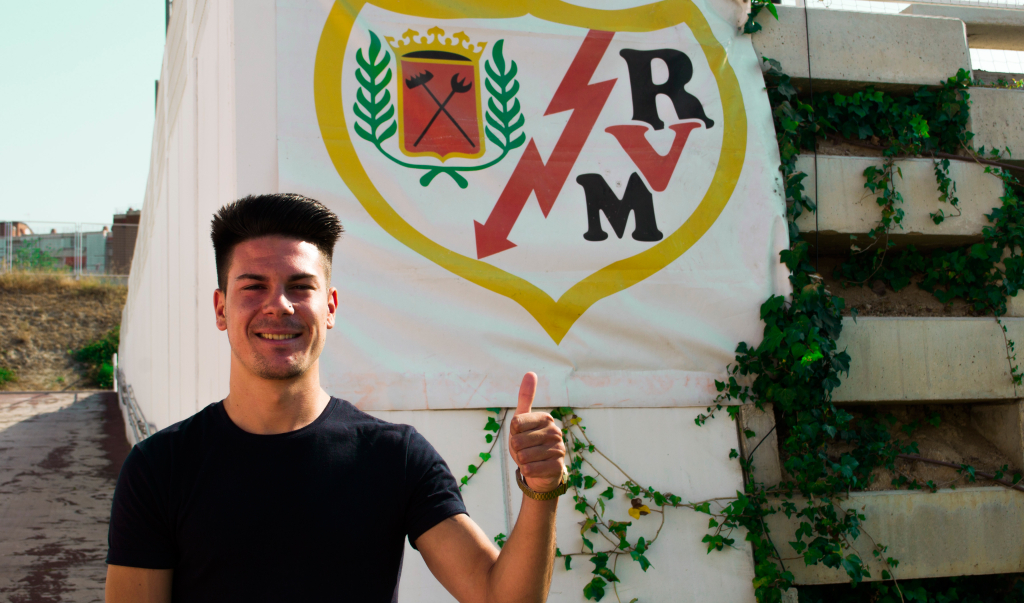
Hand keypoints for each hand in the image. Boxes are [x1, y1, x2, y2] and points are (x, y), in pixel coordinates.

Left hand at [508, 372, 565, 493]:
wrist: (542, 472)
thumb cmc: (529, 443)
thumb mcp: (522, 420)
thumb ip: (526, 397)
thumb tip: (531, 372)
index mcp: (545, 418)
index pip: (515, 423)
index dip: (513, 433)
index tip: (520, 435)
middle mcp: (554, 431)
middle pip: (517, 441)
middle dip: (516, 449)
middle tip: (525, 450)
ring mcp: (558, 449)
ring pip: (523, 456)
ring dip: (521, 460)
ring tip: (530, 459)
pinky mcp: (557, 467)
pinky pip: (530, 468)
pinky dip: (527, 470)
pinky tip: (534, 468)